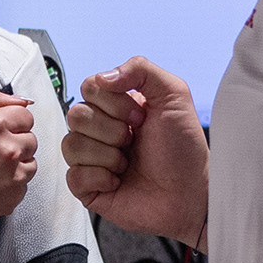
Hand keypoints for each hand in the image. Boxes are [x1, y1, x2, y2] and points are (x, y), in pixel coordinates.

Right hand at [0, 90, 37, 231]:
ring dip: (17, 162)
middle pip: (31, 138)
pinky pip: (25, 183)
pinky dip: (13, 181)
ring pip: (31, 161)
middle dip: (15, 141)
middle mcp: (8, 149)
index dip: (11, 121)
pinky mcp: (15, 194)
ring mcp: (14, 173)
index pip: (25, 115)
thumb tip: (19, 100)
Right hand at [62, 57, 209, 246]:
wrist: (190, 193)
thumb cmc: (184, 149)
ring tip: (127, 164)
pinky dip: (100, 178)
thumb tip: (103, 78)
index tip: (141, 117)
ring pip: (71, 145)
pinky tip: (118, 182)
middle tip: (134, 141)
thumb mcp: (174, 95)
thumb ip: (141, 69)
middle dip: (112, 130)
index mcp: (116, 106)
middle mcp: (100, 130)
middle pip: (76, 115)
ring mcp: (92, 159)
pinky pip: (74, 175)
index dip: (114, 102)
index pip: (89, 87)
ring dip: (107, 156)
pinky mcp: (88, 187)